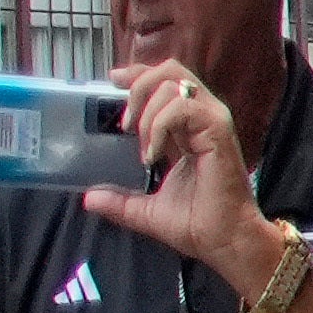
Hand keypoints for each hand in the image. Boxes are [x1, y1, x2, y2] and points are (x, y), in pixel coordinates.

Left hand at [90, 61, 278, 286]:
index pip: (166, 82)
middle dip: (139, 85)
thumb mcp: (145, 209)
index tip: (113, 82)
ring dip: (146, 111)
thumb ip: (119, 200)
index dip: (139, 75)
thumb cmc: (196, 224)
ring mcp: (213, 123)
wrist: (223, 241)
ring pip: (174, 84)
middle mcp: (203, 119)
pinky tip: (152, 154)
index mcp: (189, 129)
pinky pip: (182, 108)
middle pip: (172, 71)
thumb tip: (88, 198)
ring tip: (141, 145)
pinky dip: (159, 126)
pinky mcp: (218, 132)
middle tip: (124, 122)